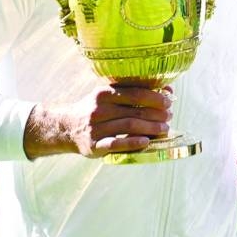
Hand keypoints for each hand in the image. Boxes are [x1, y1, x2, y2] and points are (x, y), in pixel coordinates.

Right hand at [23, 84, 171, 158]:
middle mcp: (99, 109)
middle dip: (157, 113)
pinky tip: (147, 141)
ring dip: (151, 128)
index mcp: (104, 93)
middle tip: (169, 116)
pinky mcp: (94, 146)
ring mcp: (96, 128)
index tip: (169, 101)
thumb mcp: (109, 96)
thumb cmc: (96, 110)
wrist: (67, 128)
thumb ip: (134, 92)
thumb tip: (168, 90)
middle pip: (135, 110)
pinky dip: (133, 142)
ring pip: (129, 126)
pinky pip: (117, 143)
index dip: (155, 97)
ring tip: (164, 128)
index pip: (135, 93)